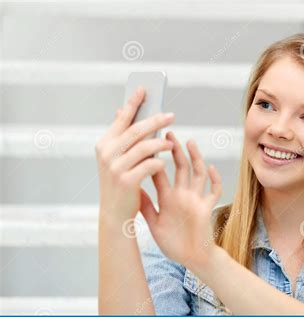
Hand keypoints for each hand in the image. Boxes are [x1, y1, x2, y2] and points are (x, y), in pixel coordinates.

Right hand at [95, 87, 174, 226]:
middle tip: (171, 115)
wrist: (114, 213)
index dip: (133, 102)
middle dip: (155, 121)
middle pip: (136, 130)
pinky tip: (164, 163)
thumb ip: (122, 137)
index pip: (121, 118)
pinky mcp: (126, 181)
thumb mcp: (116, 158)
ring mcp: (115, 167)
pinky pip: (150, 165)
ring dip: (161, 143)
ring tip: (171, 143)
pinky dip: (159, 162)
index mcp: (104, 144)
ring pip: (145, 147)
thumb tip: (124, 110)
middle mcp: (107, 153)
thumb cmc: (119, 182)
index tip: (144, 88)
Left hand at [139, 131, 221, 270]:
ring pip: (196, 174)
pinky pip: (213, 192)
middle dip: (174, 150)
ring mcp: (195, 199)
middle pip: (179, 167)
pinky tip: (211, 168)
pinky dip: (214, 180)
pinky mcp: (206, 208)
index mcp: (167, 197)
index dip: (153, 158)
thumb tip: (133, 189)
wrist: (191, 257)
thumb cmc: (173, 243)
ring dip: (194, 158)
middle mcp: (182, 194)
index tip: (146, 143)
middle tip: (167, 133)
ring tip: (189, 142)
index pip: (159, 173)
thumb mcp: (154, 223)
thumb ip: (146, 206)